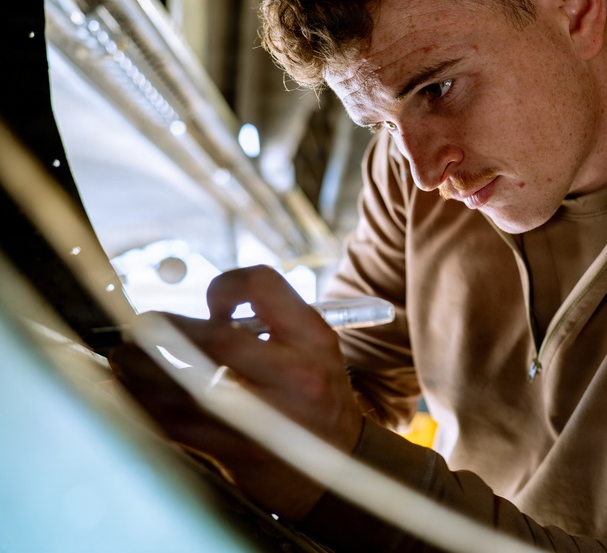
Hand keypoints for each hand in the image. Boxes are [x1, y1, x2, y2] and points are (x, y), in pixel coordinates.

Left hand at [110, 265, 363, 518]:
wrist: (337, 464)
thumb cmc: (315, 394)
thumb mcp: (314, 346)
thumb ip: (268, 318)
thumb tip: (195, 311)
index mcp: (313, 339)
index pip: (264, 286)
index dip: (225, 286)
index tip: (210, 305)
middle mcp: (295, 374)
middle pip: (216, 337)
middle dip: (168, 330)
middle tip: (140, 328)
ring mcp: (267, 417)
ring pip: (187, 383)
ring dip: (142, 367)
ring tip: (125, 357)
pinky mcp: (238, 451)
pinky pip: (176, 423)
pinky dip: (144, 403)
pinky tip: (130, 391)